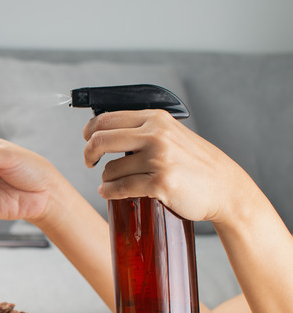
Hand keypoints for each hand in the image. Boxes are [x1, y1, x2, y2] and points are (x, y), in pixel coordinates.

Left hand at [82, 110, 249, 222]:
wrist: (226, 188)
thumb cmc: (196, 164)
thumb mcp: (172, 135)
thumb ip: (145, 130)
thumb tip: (105, 132)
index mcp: (156, 119)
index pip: (107, 119)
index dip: (89, 131)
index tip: (87, 140)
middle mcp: (156, 135)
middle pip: (101, 140)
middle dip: (88, 153)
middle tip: (89, 162)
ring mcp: (159, 159)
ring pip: (110, 169)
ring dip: (106, 179)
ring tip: (113, 184)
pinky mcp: (160, 183)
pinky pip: (120, 188)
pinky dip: (110, 192)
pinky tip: (108, 193)